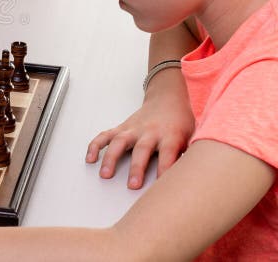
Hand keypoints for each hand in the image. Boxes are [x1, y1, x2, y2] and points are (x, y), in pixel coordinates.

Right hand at [85, 71, 194, 188]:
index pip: (169, 152)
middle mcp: (150, 131)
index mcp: (170, 134)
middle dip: (137, 168)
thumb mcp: (192, 136)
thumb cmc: (181, 121)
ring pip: (120, 142)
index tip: (164, 187)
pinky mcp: (122, 128)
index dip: (167, 169)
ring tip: (105, 174)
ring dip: (111, 158)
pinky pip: (106, 136)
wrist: (168, 98)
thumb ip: (189, 155)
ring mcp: (133, 129)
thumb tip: (192, 179)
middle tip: (133, 185)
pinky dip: (96, 146)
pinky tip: (91, 158)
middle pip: (142, 149)